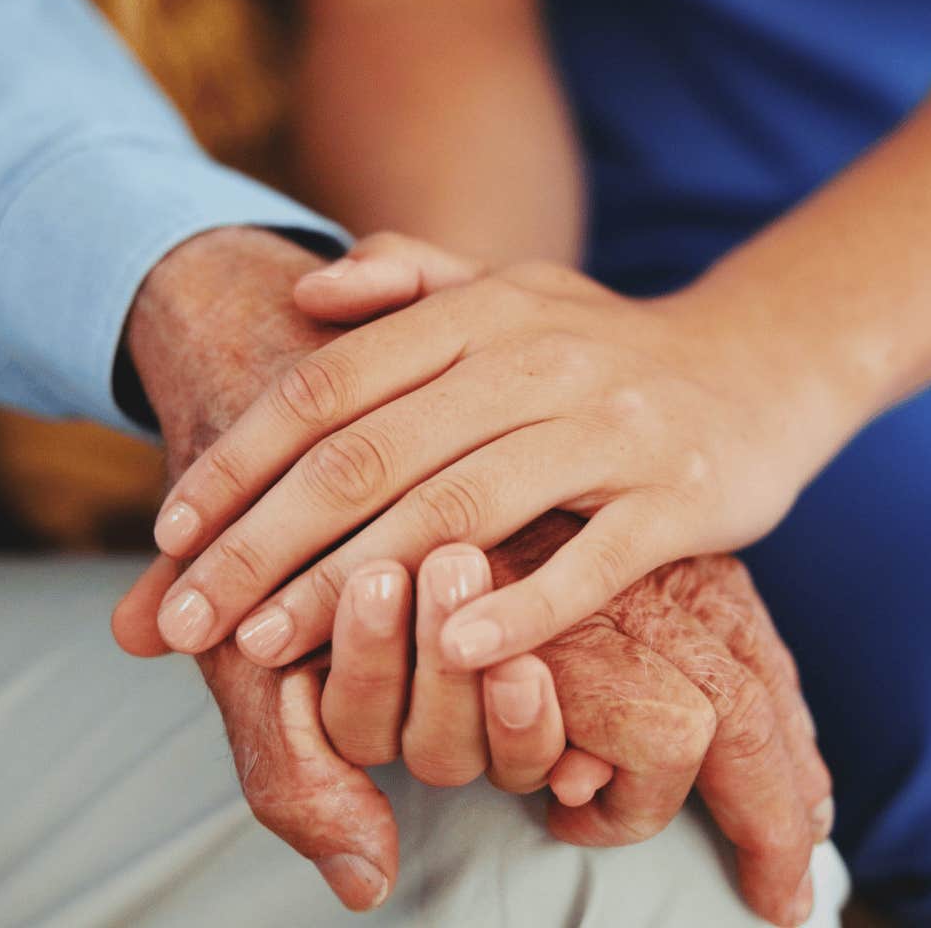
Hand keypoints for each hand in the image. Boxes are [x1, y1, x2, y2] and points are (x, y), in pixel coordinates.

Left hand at [111, 229, 831, 923]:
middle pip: (371, 457)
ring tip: (270, 649)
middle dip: (263, 544)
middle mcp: (537, 361)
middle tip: (187, 621)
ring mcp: (611, 431)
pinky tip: (451, 654)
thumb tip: (305, 297)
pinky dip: (520, 608)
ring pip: (459, 513)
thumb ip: (406, 276)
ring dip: (353, 588)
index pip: (329, 387)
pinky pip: (589, 562)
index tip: (167, 538)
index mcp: (480, 313)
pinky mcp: (678, 499)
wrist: (762, 364)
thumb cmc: (602, 346)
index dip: (239, 462)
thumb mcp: (509, 287)